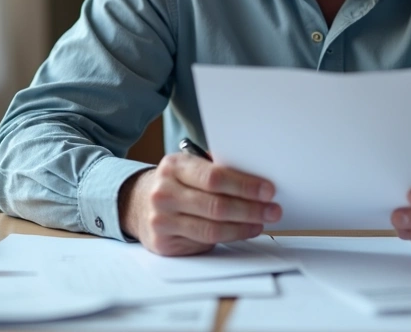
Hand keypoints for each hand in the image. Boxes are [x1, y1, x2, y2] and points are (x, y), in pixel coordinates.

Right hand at [120, 153, 281, 255]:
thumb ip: (216, 169)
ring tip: (261, 222)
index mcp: (174, 166)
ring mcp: (161, 220)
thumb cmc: (174, 183)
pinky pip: (204, 243)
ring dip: (244, 227)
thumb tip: (257, 177)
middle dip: (251, 209)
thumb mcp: (189, 167)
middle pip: (217, 206)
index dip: (245, 185)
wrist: (137, 203)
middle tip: (273, 210)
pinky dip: (229, 237)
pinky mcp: (164, 243)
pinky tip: (243, 231)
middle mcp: (164, 193)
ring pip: (213, 229)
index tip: (268, 190)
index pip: (215, 177)